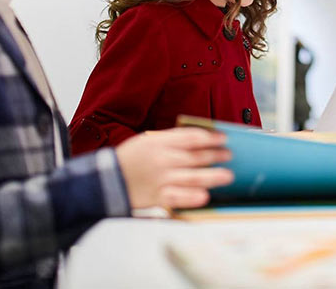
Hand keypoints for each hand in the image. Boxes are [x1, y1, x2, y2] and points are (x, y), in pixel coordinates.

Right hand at [115, 128, 232, 208]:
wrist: (106, 179)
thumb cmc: (129, 158)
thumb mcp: (148, 140)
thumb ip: (171, 139)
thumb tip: (198, 138)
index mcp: (159, 142)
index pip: (191, 137)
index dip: (211, 137)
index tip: (224, 138)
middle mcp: (162, 160)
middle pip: (195, 157)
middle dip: (215, 156)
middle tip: (229, 155)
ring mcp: (160, 179)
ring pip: (191, 177)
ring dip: (212, 176)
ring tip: (227, 175)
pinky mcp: (157, 197)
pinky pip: (178, 197)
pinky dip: (192, 197)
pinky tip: (205, 196)